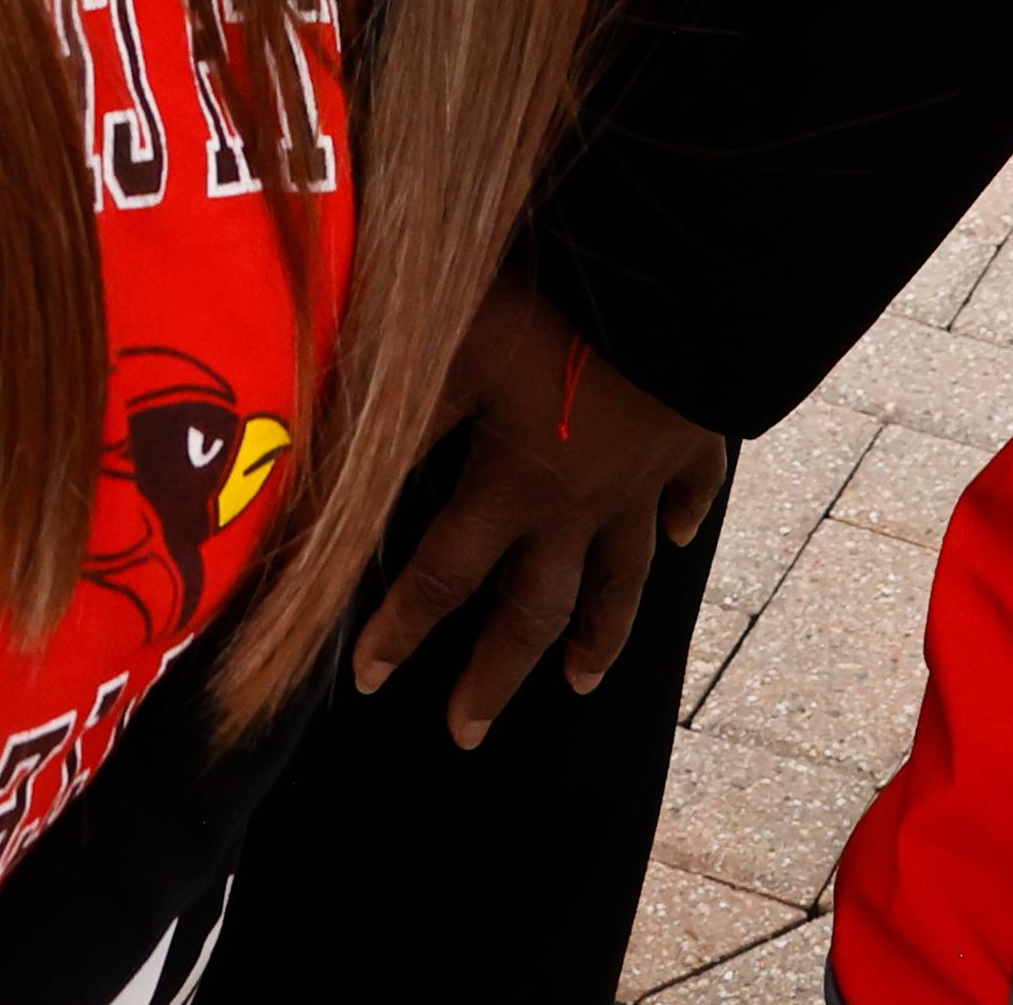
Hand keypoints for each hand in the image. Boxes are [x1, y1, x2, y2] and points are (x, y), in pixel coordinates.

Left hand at [350, 276, 731, 746]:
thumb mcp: (459, 348)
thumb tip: (320, 460)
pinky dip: (686, 521)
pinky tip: (682, 540)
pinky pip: (692, 492)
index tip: (368, 681)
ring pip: (621, 576)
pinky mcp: (692, 436)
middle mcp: (578, 503)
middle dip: (496, 675)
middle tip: (467, 732)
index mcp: (513, 486)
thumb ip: (399, 413)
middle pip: (535, 608)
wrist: (680, 281)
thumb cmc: (560, 309)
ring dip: (599, 634)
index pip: (444, 577)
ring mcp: (643, 478)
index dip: (402, 630)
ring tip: (582, 679)